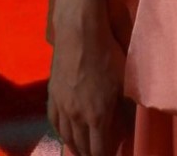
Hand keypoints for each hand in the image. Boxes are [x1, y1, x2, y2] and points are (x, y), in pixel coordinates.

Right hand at [47, 27, 126, 155]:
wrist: (79, 33)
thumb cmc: (108, 53)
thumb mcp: (124, 81)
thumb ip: (123, 106)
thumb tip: (124, 123)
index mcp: (98, 116)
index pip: (99, 149)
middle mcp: (77, 116)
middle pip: (81, 146)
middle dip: (89, 154)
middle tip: (96, 155)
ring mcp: (62, 106)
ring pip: (66, 136)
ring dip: (74, 146)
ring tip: (81, 151)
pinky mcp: (52, 95)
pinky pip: (54, 122)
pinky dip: (60, 132)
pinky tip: (64, 133)